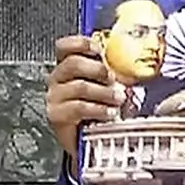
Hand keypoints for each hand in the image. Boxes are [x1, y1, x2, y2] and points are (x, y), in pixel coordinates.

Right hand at [45, 35, 123, 158]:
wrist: (94, 140)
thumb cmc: (102, 110)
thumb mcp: (109, 87)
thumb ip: (113, 71)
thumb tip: (130, 60)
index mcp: (68, 67)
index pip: (64, 47)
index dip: (80, 44)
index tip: (99, 49)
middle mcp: (58, 80)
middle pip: (73, 64)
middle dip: (98, 70)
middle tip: (114, 79)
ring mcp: (55, 97)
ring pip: (79, 86)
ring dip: (104, 92)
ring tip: (118, 99)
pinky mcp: (57, 115)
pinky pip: (79, 107)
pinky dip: (98, 109)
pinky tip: (110, 112)